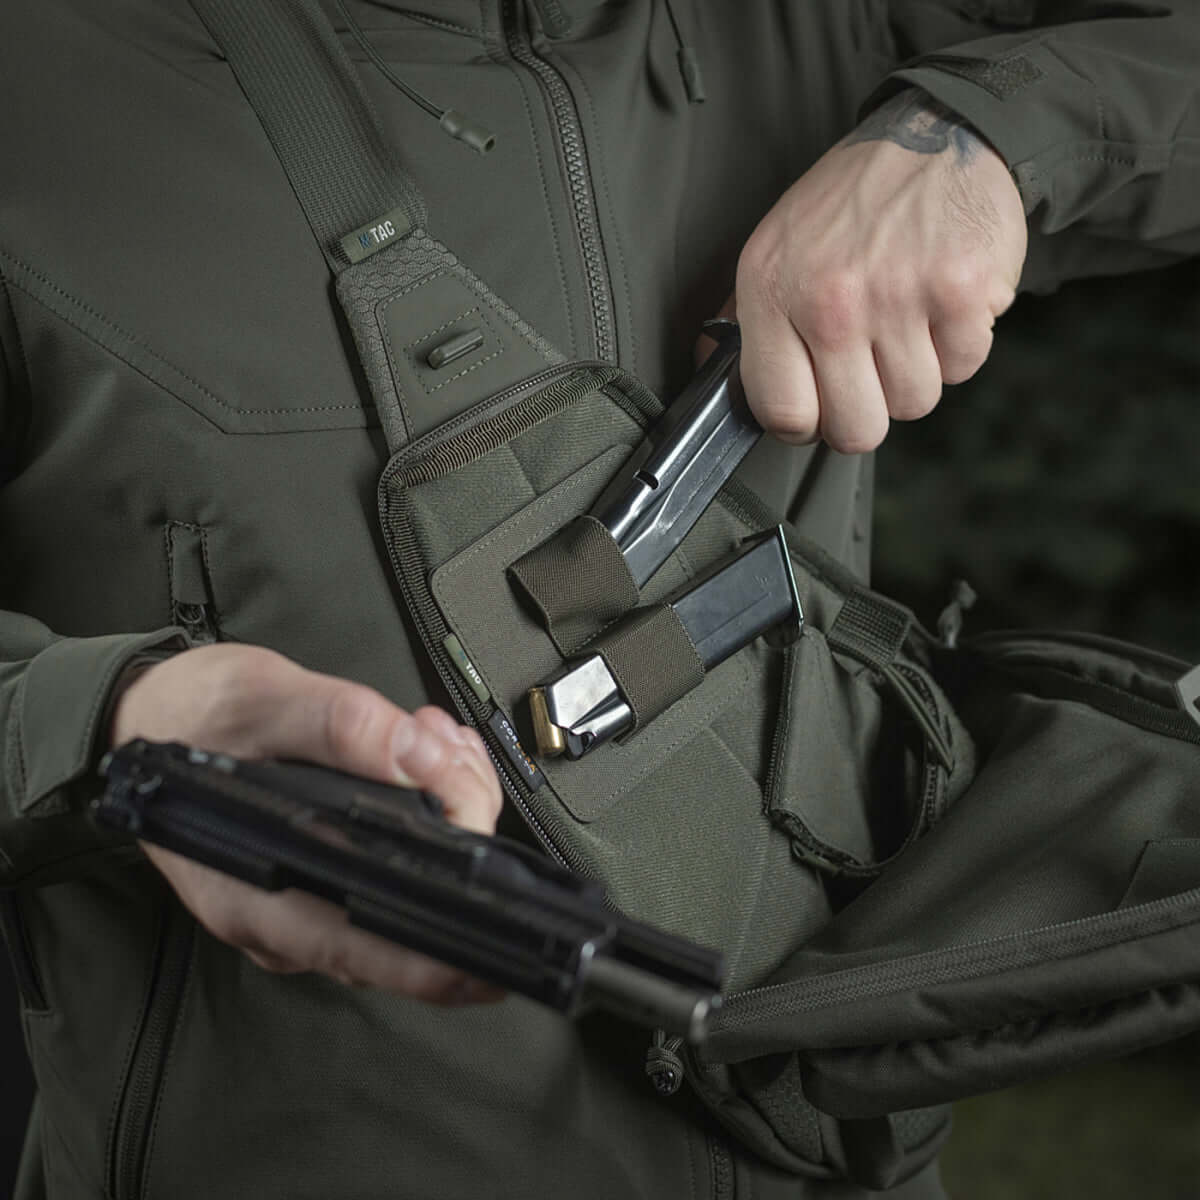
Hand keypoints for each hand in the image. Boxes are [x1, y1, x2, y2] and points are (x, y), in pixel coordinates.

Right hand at [110, 643, 504, 1004]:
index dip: (448, 958)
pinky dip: (430, 805)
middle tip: (453, 757)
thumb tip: (418, 757)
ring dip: (448, 809)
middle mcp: (288, 914)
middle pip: (410, 914)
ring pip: (413, 882)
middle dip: (461, 836)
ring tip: (435, 741)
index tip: (507, 945)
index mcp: (260, 891)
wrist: (146, 714)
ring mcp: (309, 896)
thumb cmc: (187, 715)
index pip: (371, 951)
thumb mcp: (256, 698)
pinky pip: (398, 856)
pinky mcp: (327, 869)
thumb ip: (338, 725)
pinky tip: (426, 755)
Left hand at [723, 88, 1026, 452]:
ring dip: (917, 374)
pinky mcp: (961, 290)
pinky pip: (963, 367)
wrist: (935, 131)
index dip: (807, 424)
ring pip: (914, 403)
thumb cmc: (850, 203)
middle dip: (867, 411)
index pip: (784, 414)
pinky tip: (942, 303)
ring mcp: (898, 297)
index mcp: (772, 293)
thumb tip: (715, 374)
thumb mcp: (774, 249)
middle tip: (871, 369)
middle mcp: (830, 301)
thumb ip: (749, 322)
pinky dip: (959, 344)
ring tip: (908, 321)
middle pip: (856, 429)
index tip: (820, 406)